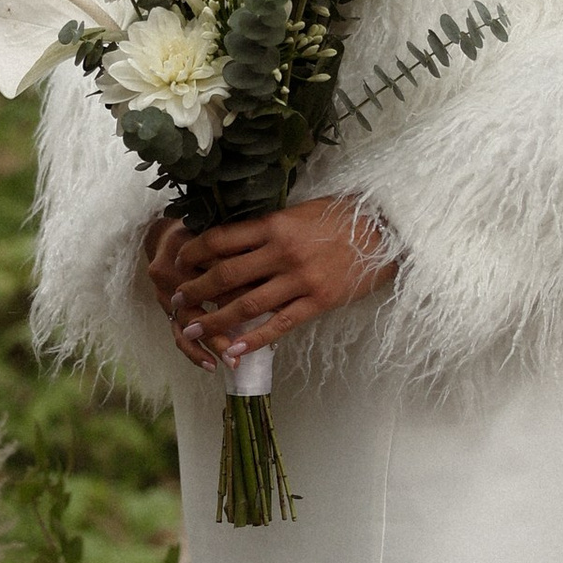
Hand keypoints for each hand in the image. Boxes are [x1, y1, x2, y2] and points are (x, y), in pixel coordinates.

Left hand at [144, 197, 394, 370]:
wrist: (387, 230)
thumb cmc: (343, 216)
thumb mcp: (301, 211)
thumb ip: (269, 226)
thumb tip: (232, 240)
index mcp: (275, 224)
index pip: (221, 239)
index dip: (193, 252)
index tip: (179, 262)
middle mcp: (282, 251)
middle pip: (225, 274)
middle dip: (195, 290)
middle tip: (175, 301)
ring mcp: (300, 278)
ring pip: (247, 305)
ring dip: (215, 320)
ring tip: (193, 331)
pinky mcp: (318, 301)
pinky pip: (279, 324)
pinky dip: (254, 340)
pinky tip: (234, 352)